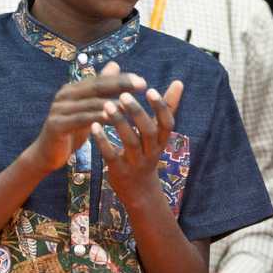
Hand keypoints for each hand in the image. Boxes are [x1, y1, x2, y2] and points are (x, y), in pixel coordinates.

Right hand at [26, 61, 144, 171]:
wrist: (48, 153)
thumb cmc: (73, 129)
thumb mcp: (89, 108)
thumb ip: (101, 89)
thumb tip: (115, 64)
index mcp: (74, 88)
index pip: (102, 80)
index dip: (122, 79)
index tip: (143, 82)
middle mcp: (65, 94)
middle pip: (97, 86)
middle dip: (121, 85)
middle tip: (142, 85)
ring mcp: (59, 108)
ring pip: (91, 103)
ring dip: (113, 103)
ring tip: (132, 104)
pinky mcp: (56, 124)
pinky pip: (80, 119)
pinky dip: (97, 118)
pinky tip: (112, 119)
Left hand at [91, 79, 183, 206]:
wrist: (139, 190)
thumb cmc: (148, 152)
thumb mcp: (159, 133)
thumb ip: (168, 108)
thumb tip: (179, 82)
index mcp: (162, 140)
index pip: (167, 123)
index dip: (161, 107)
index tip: (150, 90)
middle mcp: (152, 152)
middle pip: (149, 132)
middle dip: (137, 113)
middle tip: (124, 95)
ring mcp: (136, 163)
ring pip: (130, 142)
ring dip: (119, 124)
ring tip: (107, 106)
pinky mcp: (120, 171)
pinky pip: (112, 156)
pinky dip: (103, 142)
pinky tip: (93, 127)